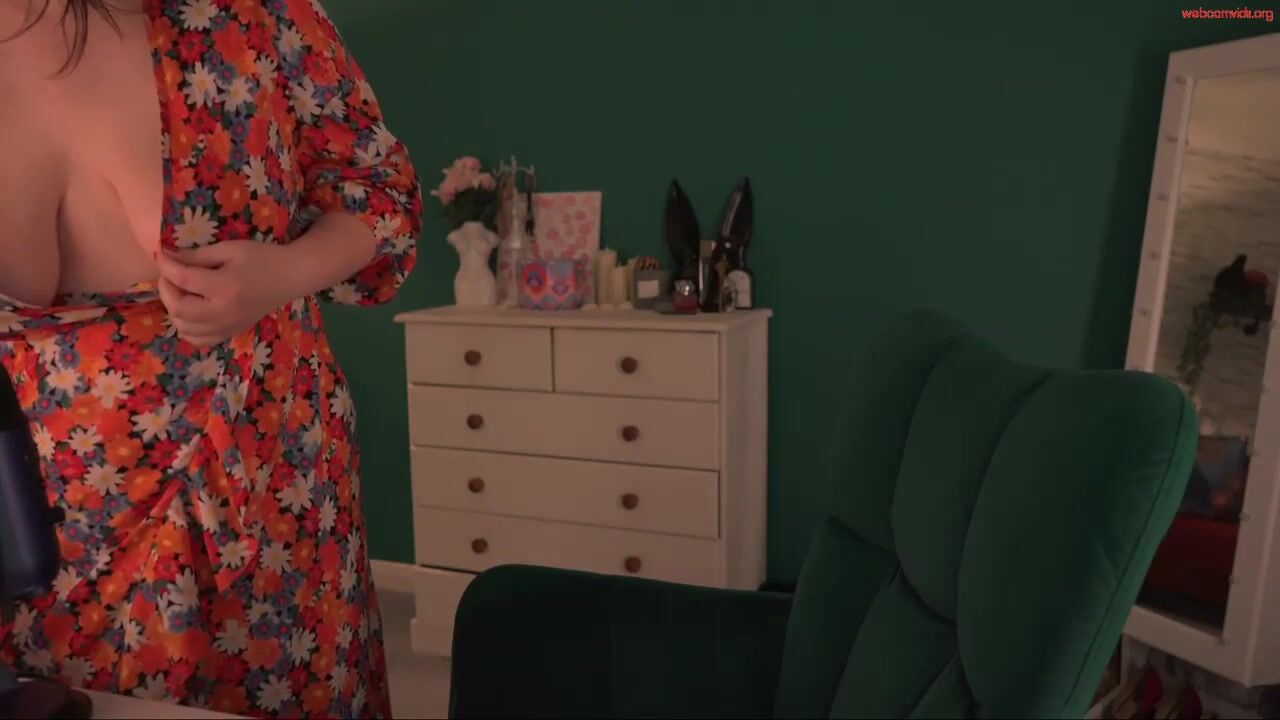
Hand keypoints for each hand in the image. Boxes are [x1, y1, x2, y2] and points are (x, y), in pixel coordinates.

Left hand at [156, 241, 295, 347]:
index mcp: (226, 288)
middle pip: (179, 309)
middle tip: (170, 273)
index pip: (184, 279)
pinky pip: (198, 339)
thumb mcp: (230, 249)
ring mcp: (228, 326)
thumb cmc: (262, 258)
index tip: (161, 253)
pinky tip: (191, 311)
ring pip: (184, 328)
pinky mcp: (231, 332)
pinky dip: (187, 328)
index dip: (166, 265)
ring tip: (180, 291)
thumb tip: (167, 256)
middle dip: (166, 289)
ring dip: (174, 309)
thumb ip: (197, 255)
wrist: (291, 277)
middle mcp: (224, 312)